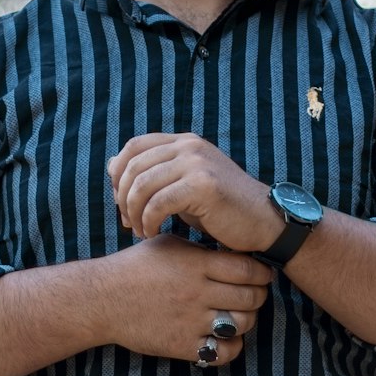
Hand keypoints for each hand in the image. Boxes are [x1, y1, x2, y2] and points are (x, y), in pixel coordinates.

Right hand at [105, 233, 272, 366]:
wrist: (103, 298)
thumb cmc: (135, 267)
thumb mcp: (169, 245)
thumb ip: (202, 250)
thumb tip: (233, 251)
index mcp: (196, 264)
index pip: (249, 269)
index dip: (262, 273)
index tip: (261, 275)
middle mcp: (198, 292)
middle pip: (252, 297)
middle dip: (258, 295)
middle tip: (252, 294)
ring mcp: (192, 321)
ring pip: (243, 324)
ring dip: (246, 320)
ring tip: (237, 314)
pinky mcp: (183, 345)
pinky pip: (224, 352)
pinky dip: (231, 346)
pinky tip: (223, 337)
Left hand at [108, 133, 277, 252]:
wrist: (264, 223)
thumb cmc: (222, 210)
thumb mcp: (184, 186)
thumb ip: (153, 173)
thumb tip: (111, 164)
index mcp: (184, 142)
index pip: (134, 146)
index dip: (119, 174)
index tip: (121, 201)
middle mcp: (190, 146)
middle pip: (133, 165)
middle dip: (122, 197)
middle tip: (127, 221)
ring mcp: (197, 163)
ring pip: (142, 184)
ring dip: (134, 212)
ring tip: (139, 230)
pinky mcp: (203, 185)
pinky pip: (158, 202)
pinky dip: (148, 221)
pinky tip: (151, 232)